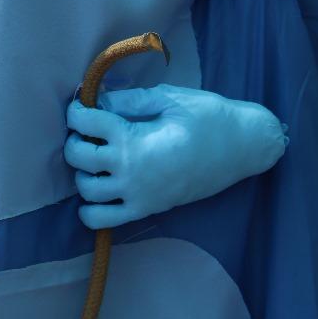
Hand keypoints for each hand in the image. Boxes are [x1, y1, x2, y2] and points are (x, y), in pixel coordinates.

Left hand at [65, 84, 285, 228]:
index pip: (85, 123)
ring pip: (85, 189)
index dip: (76, 110)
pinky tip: (101, 186)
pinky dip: (90, 208)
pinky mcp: (145, 211)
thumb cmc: (208, 117)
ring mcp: (135, 196)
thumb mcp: (167, 98)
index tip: (82, 105)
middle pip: (77, 157)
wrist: (242, 148)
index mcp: (132, 139)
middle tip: (90, 128)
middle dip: (75, 138)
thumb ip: (128, 100)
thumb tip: (97, 99)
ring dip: (82, 170)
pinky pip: (102, 220)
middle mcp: (128, 171)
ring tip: (98, 155)